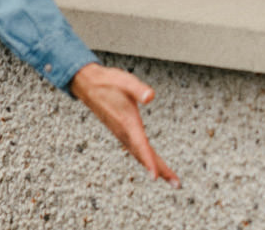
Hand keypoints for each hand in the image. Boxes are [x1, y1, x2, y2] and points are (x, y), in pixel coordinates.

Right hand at [69, 63, 179, 185]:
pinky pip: (136, 150)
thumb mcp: (125, 81)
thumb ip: (138, 89)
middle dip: (161, 170)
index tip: (156, 177)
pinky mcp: (121, 132)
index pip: (140, 145)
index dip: (149, 161)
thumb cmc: (108, 82)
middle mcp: (124, 131)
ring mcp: (122, 133)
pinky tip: (150, 161)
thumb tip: (150, 96)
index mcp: (127, 121)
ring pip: (140, 154)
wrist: (88, 85)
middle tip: (176, 184)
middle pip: (144, 155)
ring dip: (155, 166)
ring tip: (170, 178)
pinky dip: (146, 158)